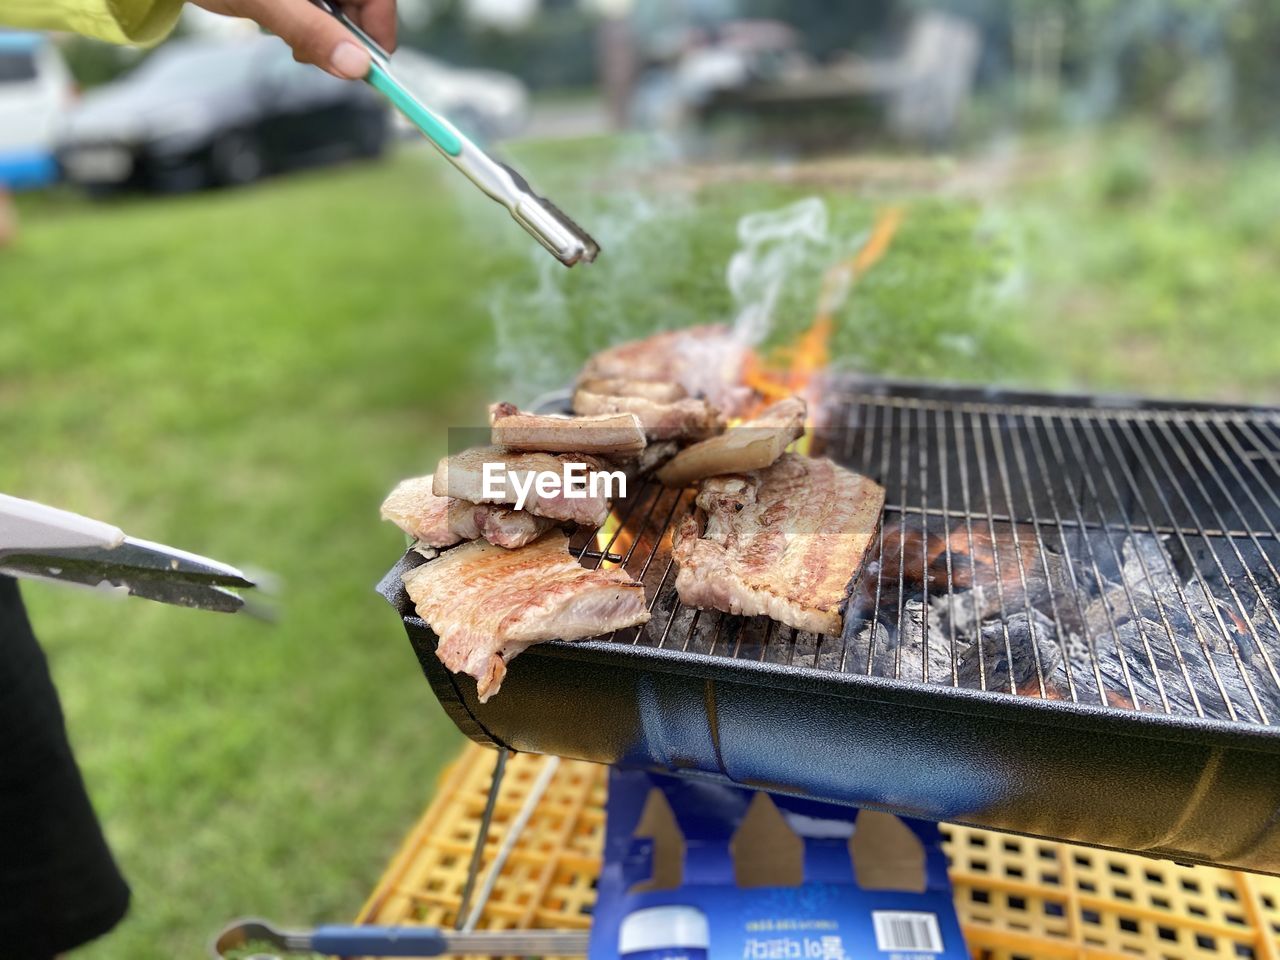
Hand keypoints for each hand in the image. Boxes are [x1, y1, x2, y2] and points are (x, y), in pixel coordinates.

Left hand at [190, 0, 396, 79]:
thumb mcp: (267, 2)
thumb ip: (312, 32)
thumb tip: (355, 68)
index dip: (379, 33)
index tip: (366, 69)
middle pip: (364, 7)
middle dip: (344, 37)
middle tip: (308, 55)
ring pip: (343, 14)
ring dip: (324, 35)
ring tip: (285, 32)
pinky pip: (323, 13)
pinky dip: (308, 27)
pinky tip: (280, 23)